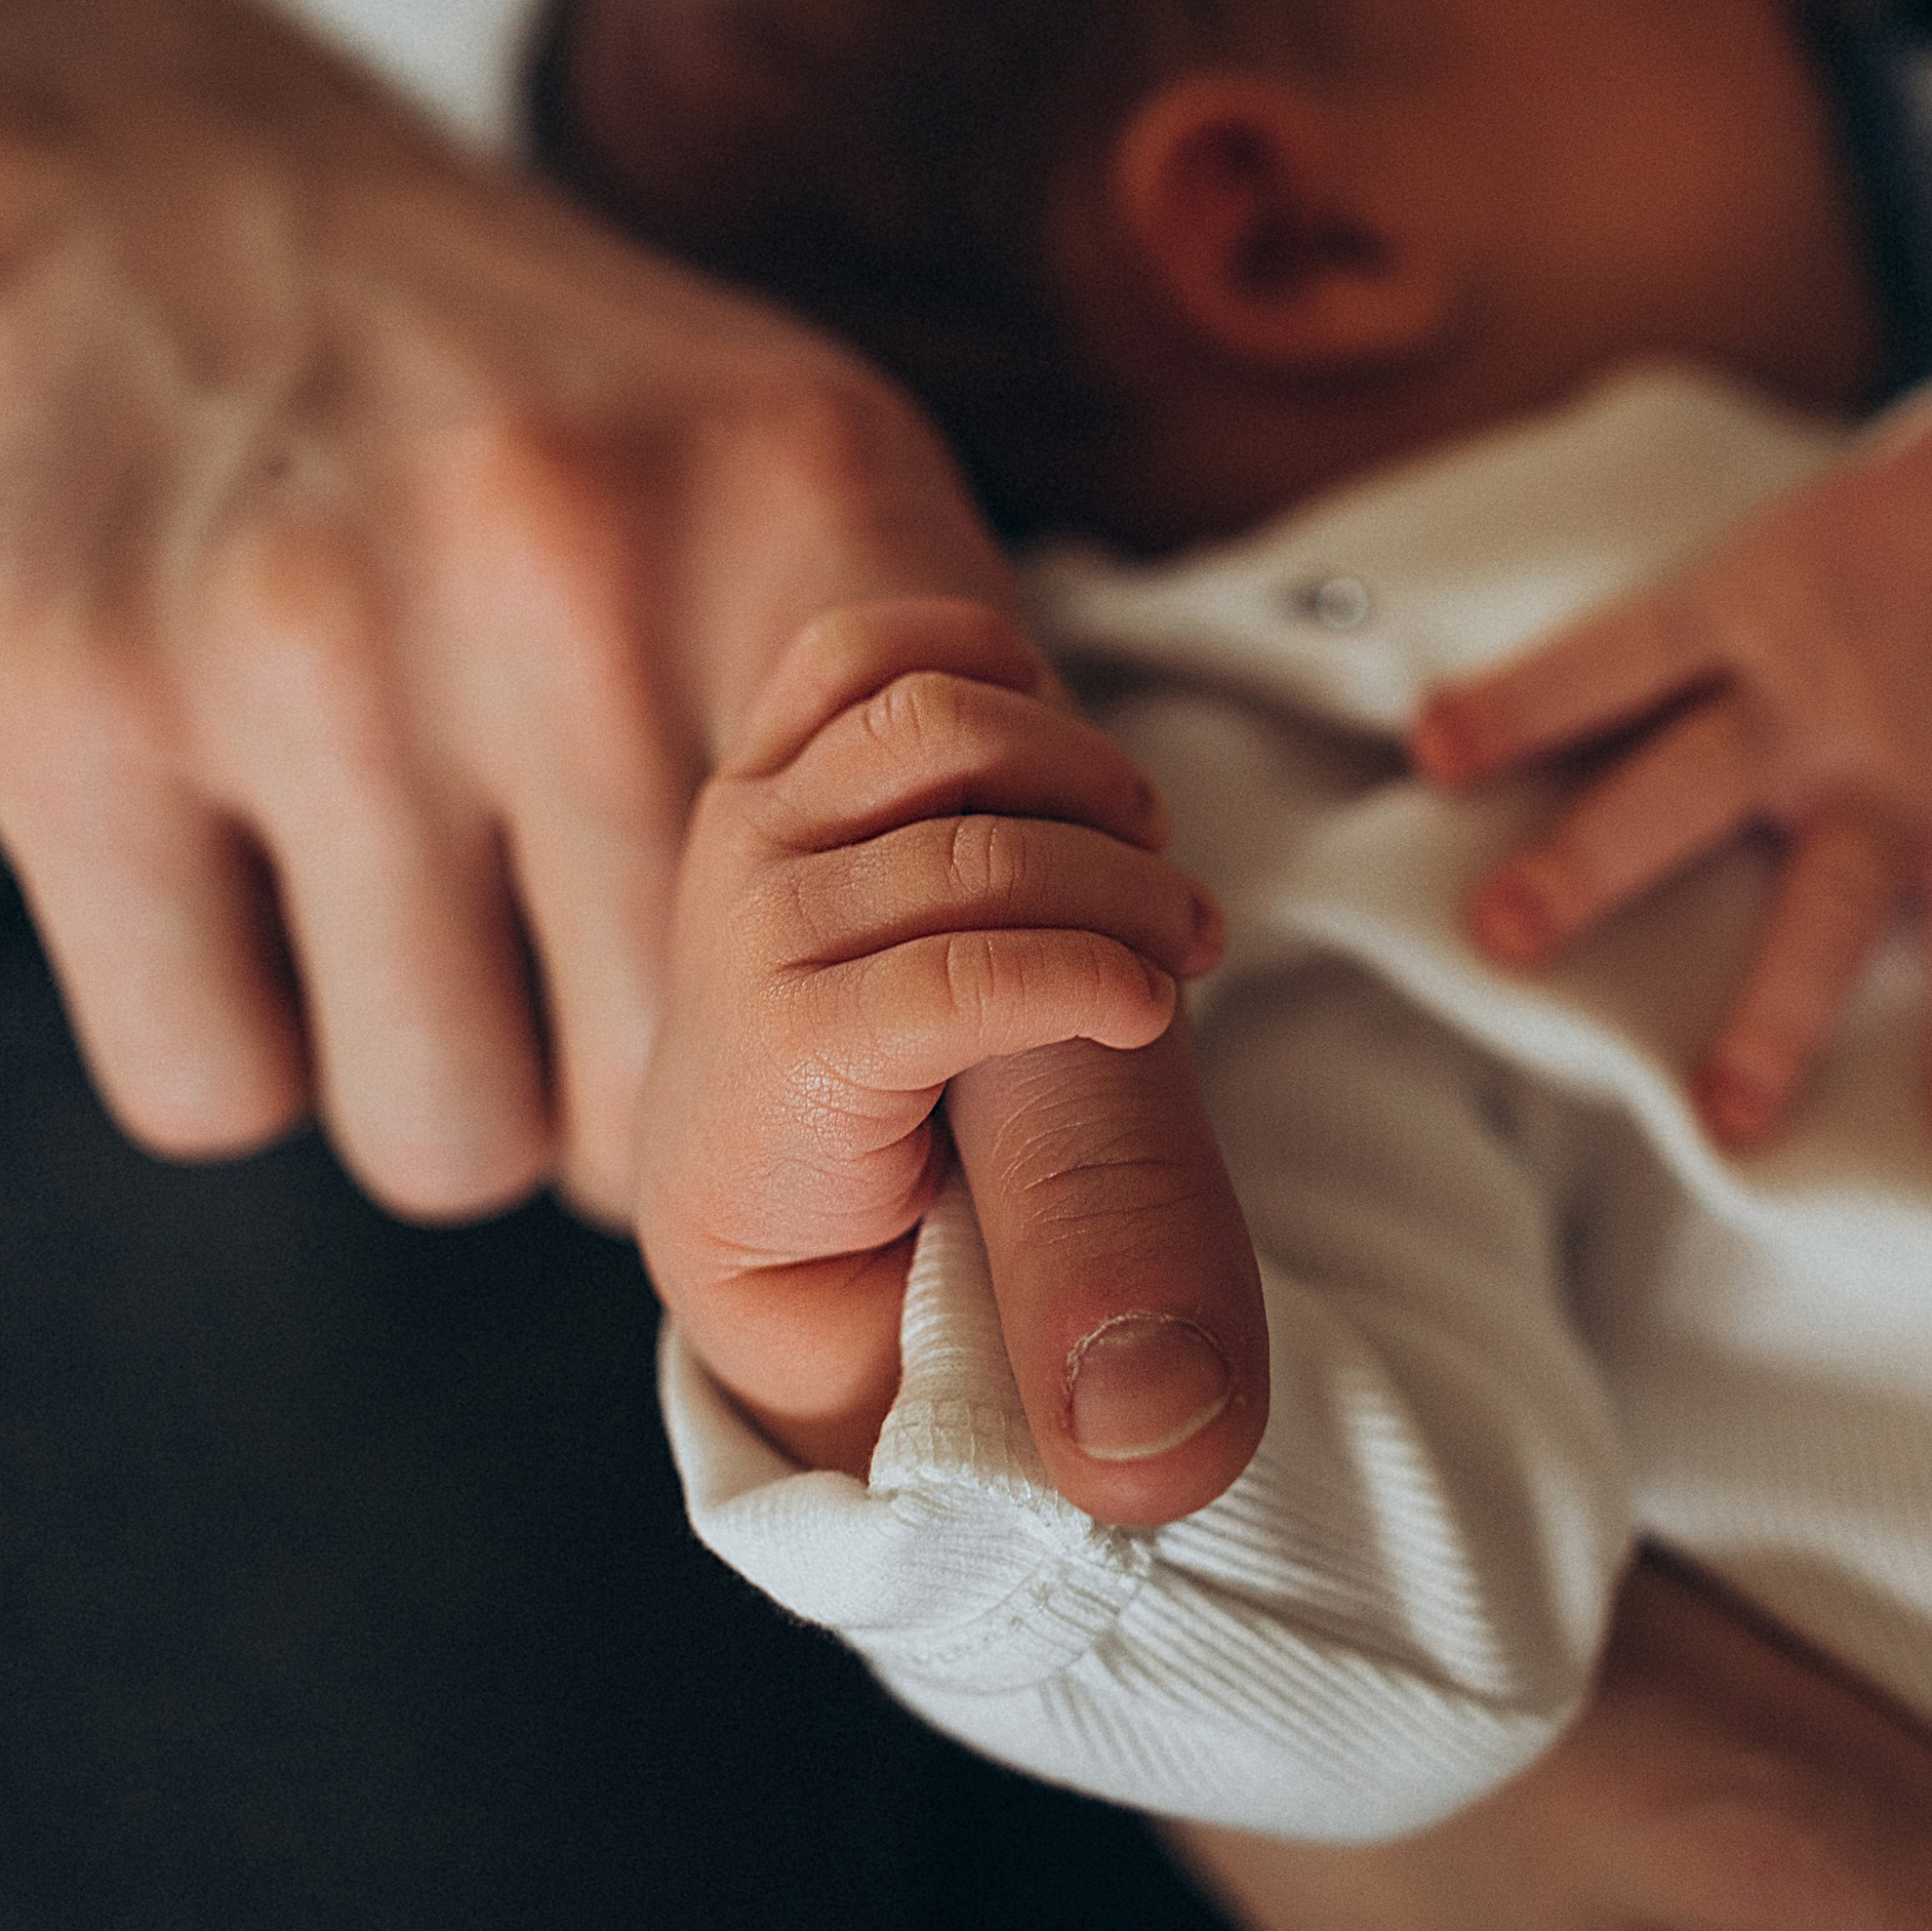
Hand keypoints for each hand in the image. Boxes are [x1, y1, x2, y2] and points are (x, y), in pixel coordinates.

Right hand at [0, 0, 1267, 1516]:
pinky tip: (260, 877)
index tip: (1092, 1222)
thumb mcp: (797, 473)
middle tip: (606, 946)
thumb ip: (962, 737)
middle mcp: (566, 560)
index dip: (1021, 1081)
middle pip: (686, 1103)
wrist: (167, 191)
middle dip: (665, 1079)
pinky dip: (249, 1042)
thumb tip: (1133, 1019)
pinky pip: (221, 1093)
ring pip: (455, 1143)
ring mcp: (309, 639)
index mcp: (799, 492)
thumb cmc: (536, 394)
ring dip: (456, 1079)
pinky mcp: (71, 708)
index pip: (977, 922)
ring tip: (429, 892)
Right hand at [637, 597, 1269, 1518]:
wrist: (788, 1277)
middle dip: (1089, 775)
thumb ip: (955, 824)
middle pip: (949, 726)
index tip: (1086, 745)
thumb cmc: (874, 1089)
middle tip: (1164, 853)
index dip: (996, 662)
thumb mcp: (899, 919)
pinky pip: (980, 976)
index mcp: (759, 798)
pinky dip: (1091, 980)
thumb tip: (1115, 775)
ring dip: (1127, 890)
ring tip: (1187, 946)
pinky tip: (1141, 1010)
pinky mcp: (797, 1046)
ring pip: (986, 853)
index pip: (863, 653)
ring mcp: (756, 943)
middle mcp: (744, 850)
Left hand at [1413, 414, 1931, 1146]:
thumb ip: (1647, 664)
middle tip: (1506, 934)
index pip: (1612, 658)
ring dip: (1780, 1009)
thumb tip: (1464, 742)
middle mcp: (1809, 698)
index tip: (1432, 749)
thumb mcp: (1743, 568)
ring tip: (1729, 1115)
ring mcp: (1902, 768)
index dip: (1521, 701)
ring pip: (1831, 895)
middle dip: (1596, 860)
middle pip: (1690, 783)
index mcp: (1734, 616)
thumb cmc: (1846, 565)